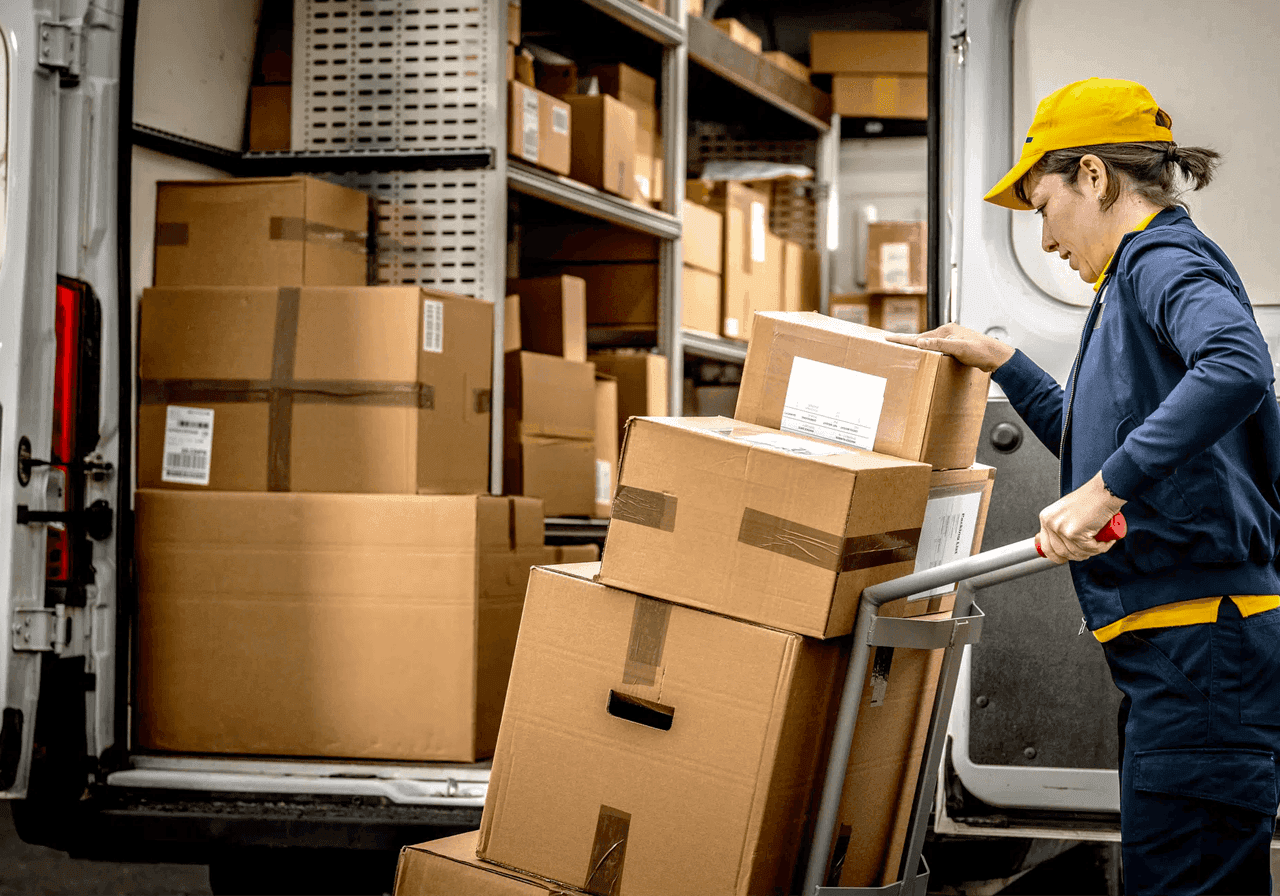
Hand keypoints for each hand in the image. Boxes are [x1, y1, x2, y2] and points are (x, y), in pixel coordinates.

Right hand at [885, 323, 1014, 372]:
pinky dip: (927, 351)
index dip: (903, 339)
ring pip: (929, 343)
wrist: (997, 357)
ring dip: (916, 346)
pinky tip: (925, 355)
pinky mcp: (956, 348)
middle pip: (922, 338)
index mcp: (946, 331)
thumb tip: (921, 342)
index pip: (919, 336)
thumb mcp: (960, 348)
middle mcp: (948, 333)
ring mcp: (952, 340)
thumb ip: (940, 345)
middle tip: (891, 342)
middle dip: (906, 341)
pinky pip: (936, 349)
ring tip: (903, 348)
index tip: (888, 338)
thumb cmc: (982, 352)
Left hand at [1036, 472, 1126, 563]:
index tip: (1067, 557)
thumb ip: (1060, 525)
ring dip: (1092, 551)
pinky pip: (1090, 549)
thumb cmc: (1091, 499)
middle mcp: (1051, 523)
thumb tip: (1058, 547)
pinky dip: (1101, 547)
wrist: (1105, 490)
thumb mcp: (1067, 512)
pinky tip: (1106, 540)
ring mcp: (1061, 529)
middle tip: (1091, 548)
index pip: (1046, 547)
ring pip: (1077, 553)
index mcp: (1046, 518)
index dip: (1058, 556)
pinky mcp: (1074, 533)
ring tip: (1101, 541)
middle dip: (1078, 555)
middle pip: (1062, 553)